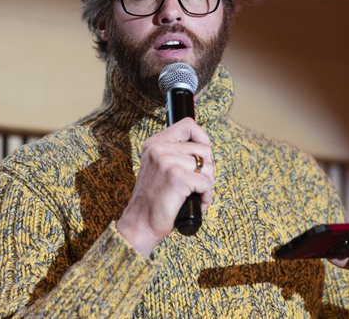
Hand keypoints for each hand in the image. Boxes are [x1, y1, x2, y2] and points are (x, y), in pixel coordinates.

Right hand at [116, 117, 213, 255]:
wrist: (140, 224)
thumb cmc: (153, 200)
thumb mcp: (158, 168)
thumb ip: (174, 154)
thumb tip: (204, 147)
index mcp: (154, 144)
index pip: (188, 125)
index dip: (201, 138)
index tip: (200, 155)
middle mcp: (160, 149)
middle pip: (205, 149)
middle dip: (206, 170)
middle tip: (194, 184)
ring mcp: (168, 162)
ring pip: (208, 167)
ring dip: (206, 184)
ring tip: (192, 195)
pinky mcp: (178, 178)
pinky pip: (207, 183)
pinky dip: (206, 197)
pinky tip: (195, 203)